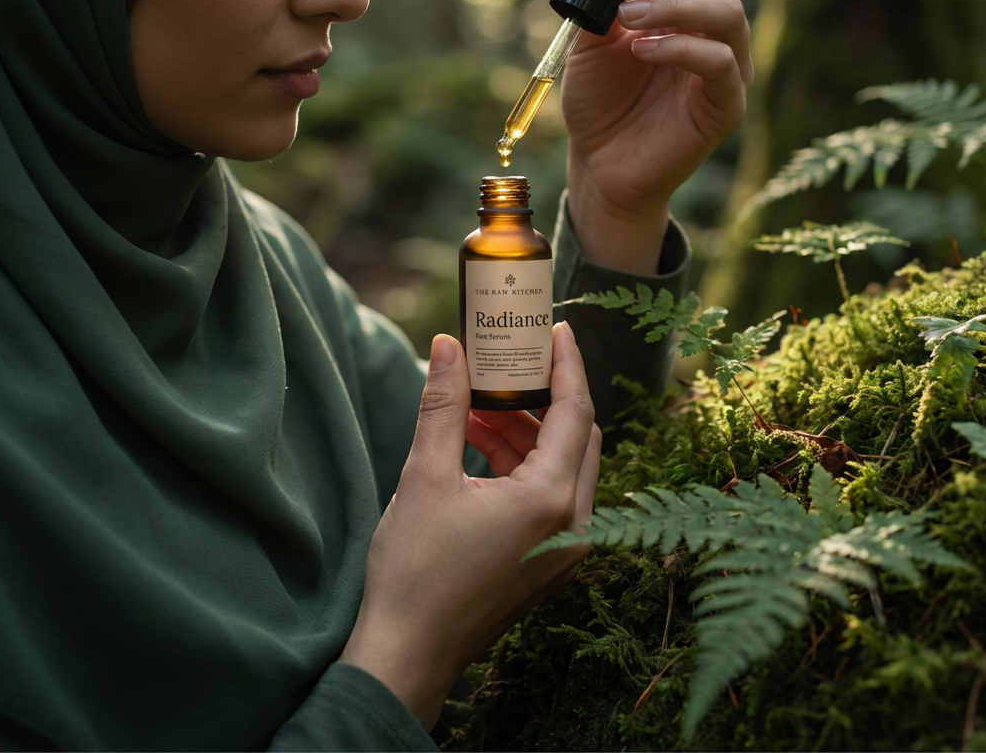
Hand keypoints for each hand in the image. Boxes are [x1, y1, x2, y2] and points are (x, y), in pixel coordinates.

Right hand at [339, 323, 600, 730]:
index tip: (555, 329)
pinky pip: (549, 495)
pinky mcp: (549, 561)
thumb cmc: (414, 571)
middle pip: (578, 437)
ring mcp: (565, 548)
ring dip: (526, 430)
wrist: (407, 656)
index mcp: (550, 501)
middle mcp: (573, 525)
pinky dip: (521, 463)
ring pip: (563, 466)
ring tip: (476, 404)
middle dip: (545, 395)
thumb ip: (444, 405)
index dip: (567, 364)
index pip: (577, 412)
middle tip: (512, 362)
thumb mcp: (425, 476)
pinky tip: (477, 444)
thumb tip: (449, 345)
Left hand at [562, 0, 752, 273]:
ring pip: (727, 13)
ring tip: (626, 18)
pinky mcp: (726, 105)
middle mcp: (712, 31)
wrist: (598, 165)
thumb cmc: (598, 101)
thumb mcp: (589, 36)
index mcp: (684, 7)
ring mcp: (726, 67)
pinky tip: (640, 49)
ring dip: (674, 4)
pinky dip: (680, 47)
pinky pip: (719, 63)